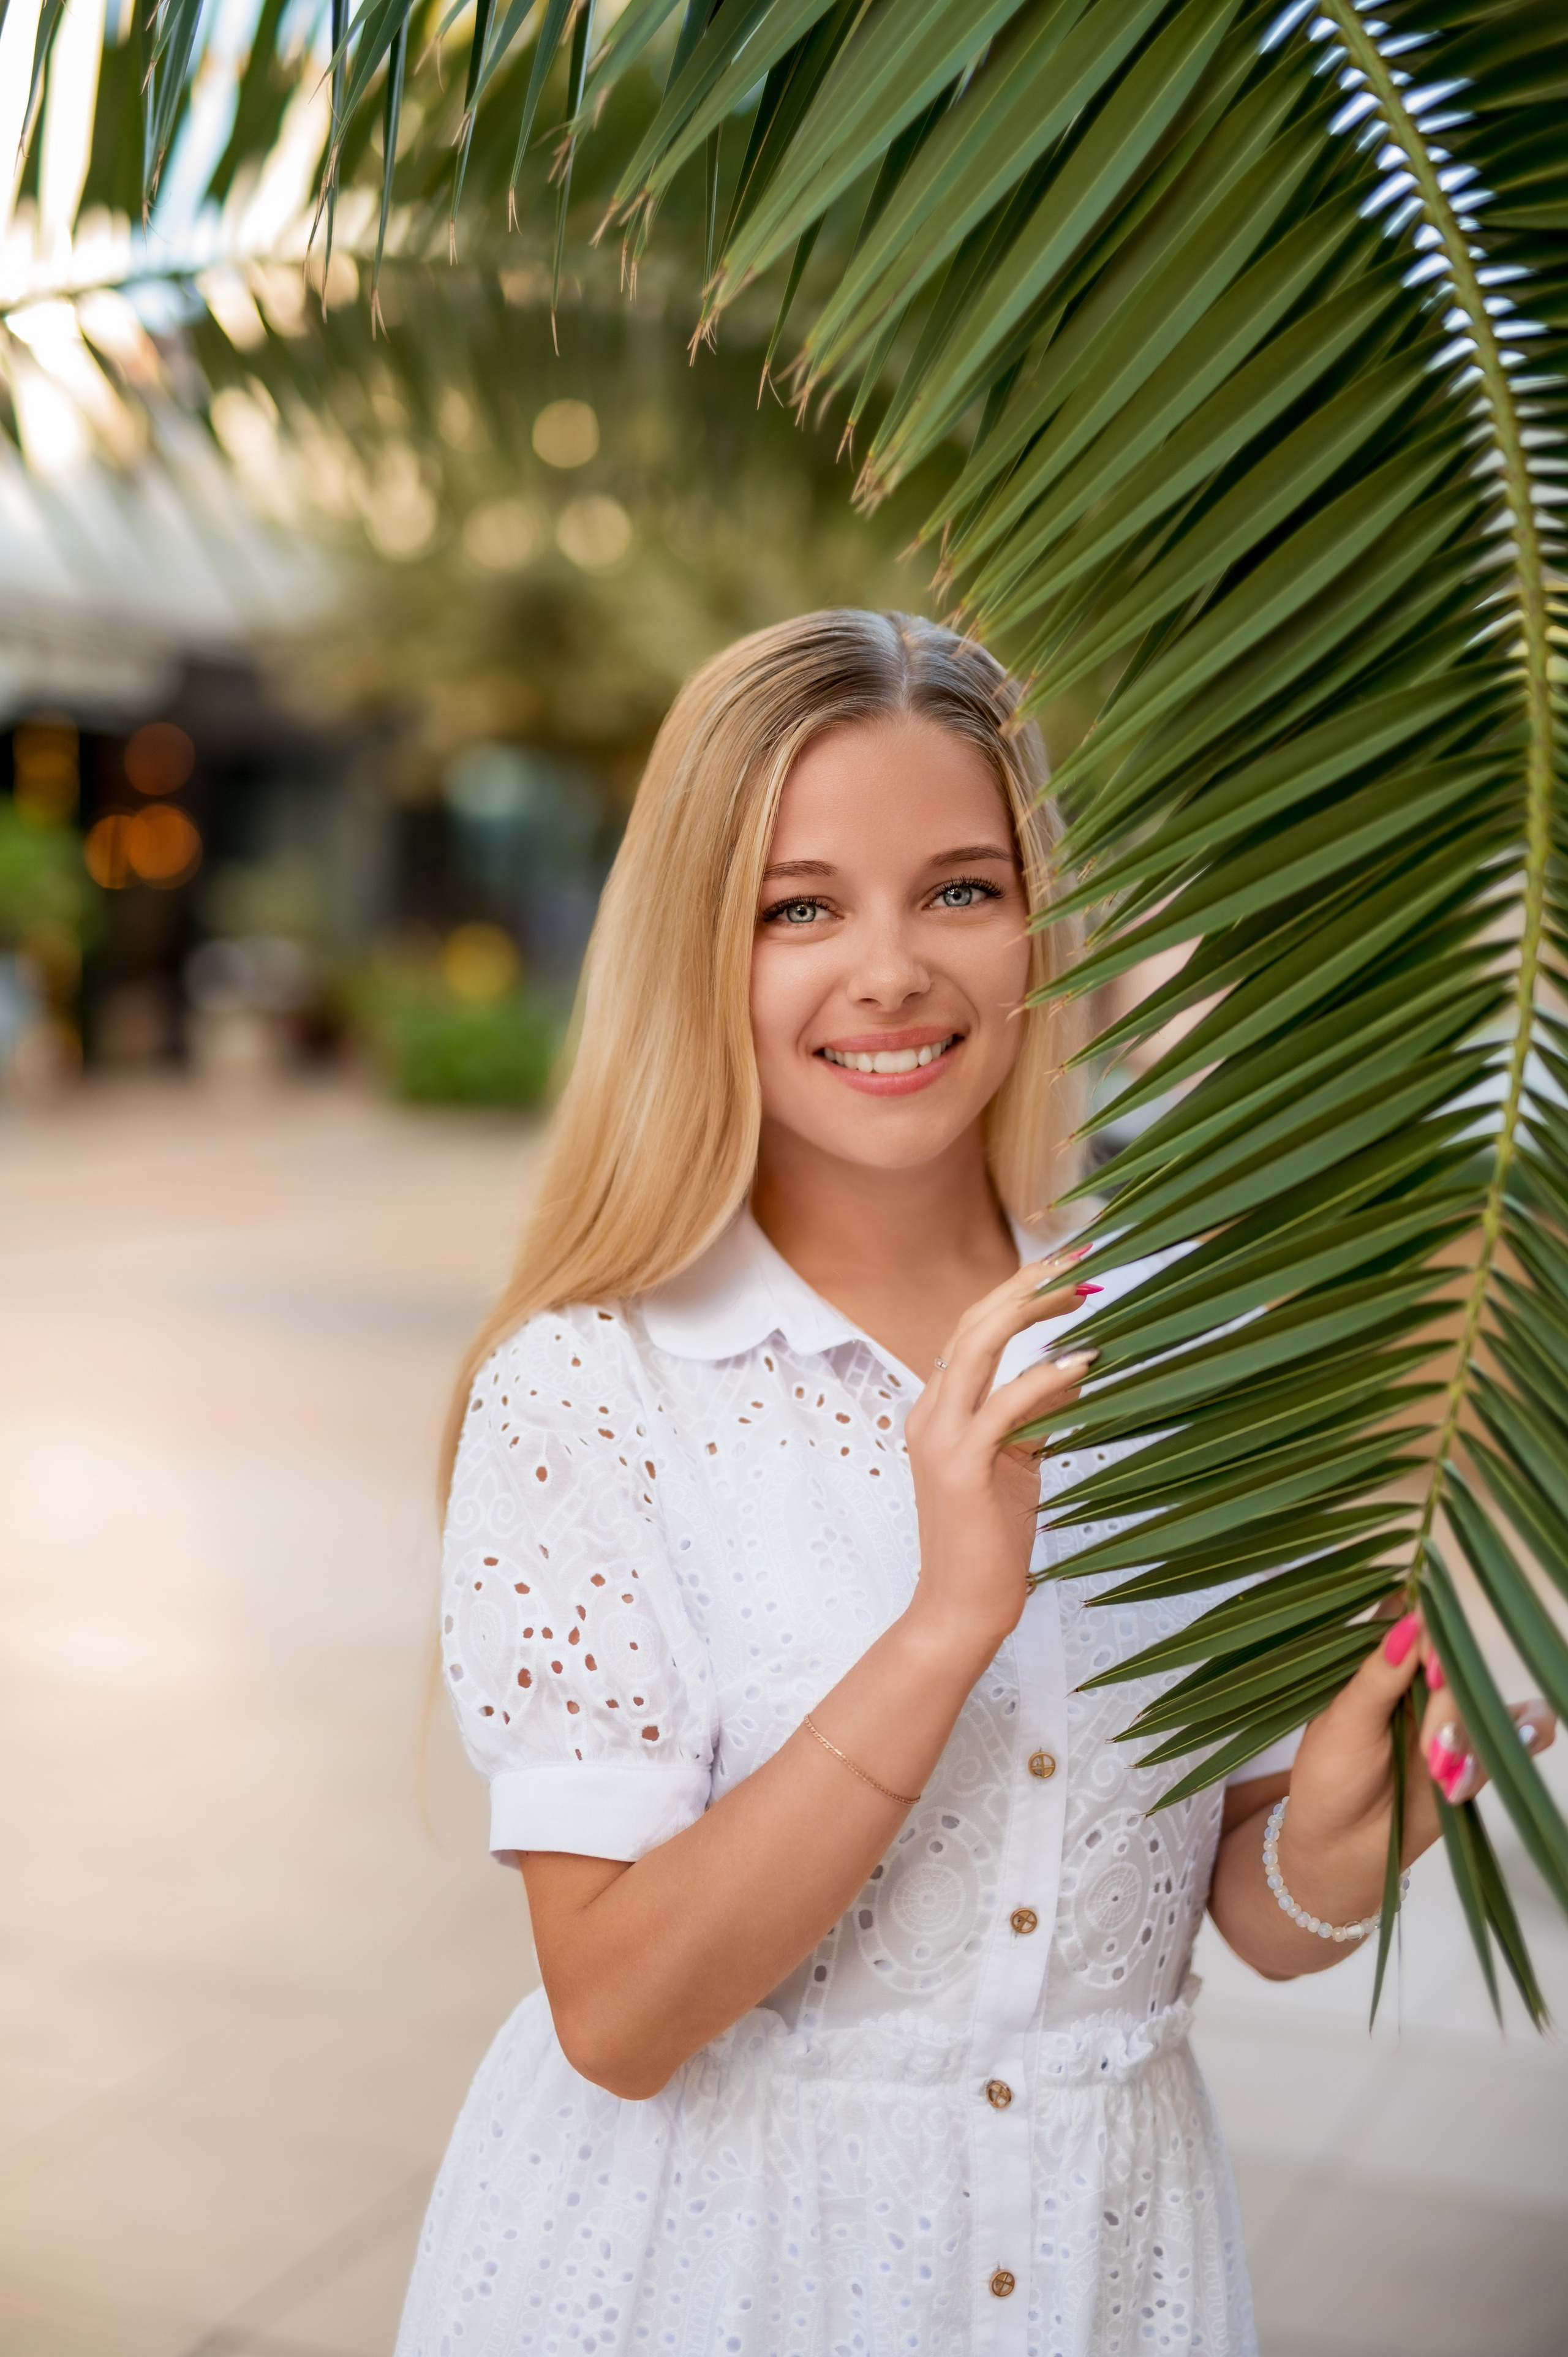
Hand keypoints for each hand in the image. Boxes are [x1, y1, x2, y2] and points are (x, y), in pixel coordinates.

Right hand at [901, 1249, 1095, 1659]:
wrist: (960, 1606)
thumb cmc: (990, 1538)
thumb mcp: (1018, 1462)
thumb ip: (1035, 1415)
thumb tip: (1076, 1368)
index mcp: (938, 1407)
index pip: (974, 1329)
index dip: (1017, 1292)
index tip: (1066, 1269)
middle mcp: (930, 1412)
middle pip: (974, 1323)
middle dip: (1026, 1284)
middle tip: (1079, 1260)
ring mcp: (940, 1437)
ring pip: (978, 1347)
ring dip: (1031, 1311)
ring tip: (1081, 1291)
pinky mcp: (960, 1466)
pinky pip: (1003, 1406)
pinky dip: (1043, 1378)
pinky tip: (1081, 1361)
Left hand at [1278, 1610, 1555, 1926]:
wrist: (1343, 1850)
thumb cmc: (1329, 1777)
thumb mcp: (1344, 1723)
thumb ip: (1380, 1675)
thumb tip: (1414, 1620)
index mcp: (1380, 1664)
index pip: (1415, 1622)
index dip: (1429, 1632)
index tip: (1426, 1667)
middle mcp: (1420, 1683)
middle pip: (1456, 1665)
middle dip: (1447, 1707)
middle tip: (1429, 1748)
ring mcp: (1451, 1719)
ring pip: (1486, 1702)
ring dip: (1469, 1738)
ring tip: (1438, 1776)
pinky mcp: (1477, 1754)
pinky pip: (1523, 1731)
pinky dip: (1522, 1739)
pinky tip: (1483, 1768)